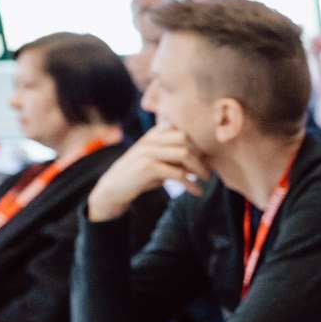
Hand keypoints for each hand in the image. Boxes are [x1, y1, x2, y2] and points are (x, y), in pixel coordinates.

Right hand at [87, 125, 209, 220]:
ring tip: (206, 180)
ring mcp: (147, 151)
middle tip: (207, 170)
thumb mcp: (160, 163)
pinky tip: (197, 192)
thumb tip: (205, 162)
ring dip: (199, 168)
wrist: (113, 189)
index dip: (197, 143)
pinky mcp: (147, 167)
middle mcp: (150, 140)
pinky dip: (191, 184)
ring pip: (184, 153)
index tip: (205, 158)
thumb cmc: (141, 177)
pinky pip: (178, 173)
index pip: (181, 129)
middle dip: (200, 155)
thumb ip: (177, 159)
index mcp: (153, 135)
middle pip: (185, 138)